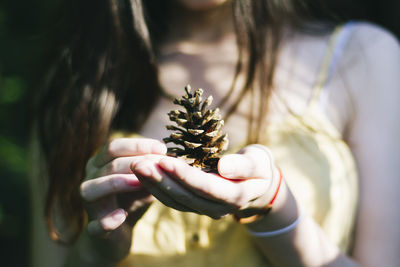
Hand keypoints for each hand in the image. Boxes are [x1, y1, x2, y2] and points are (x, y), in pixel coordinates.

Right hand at [79, 138, 166, 260]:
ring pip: (93, 189)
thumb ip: (151, 168)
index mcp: (101, 163)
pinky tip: (121, 216)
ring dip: (117, 183)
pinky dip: (107, 221)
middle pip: (108, 165)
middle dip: (135, 163)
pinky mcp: (93, 229)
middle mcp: (90, 179)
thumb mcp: (144, 180)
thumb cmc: (133, 198)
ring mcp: (89, 204)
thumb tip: (171, 157)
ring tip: (140, 183)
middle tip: (159, 165)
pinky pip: (95, 225)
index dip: (137, 145)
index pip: (114, 147)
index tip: (162, 149)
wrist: (118, 233)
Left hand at [131, 144, 279, 219]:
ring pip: (175, 201)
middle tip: (138, 163)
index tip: (164, 160)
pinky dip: (157, 188)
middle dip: (160, 180)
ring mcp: (205, 209)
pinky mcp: (195, 205)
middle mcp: (217, 208)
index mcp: (234, 196)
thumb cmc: (258, 167)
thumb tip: (223, 166)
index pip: (205, 187)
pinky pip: (173, 200)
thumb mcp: (258, 162)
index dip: (184, 175)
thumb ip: (243, 166)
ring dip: (154, 185)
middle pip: (185, 196)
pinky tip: (144, 175)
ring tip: (136, 166)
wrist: (256, 182)